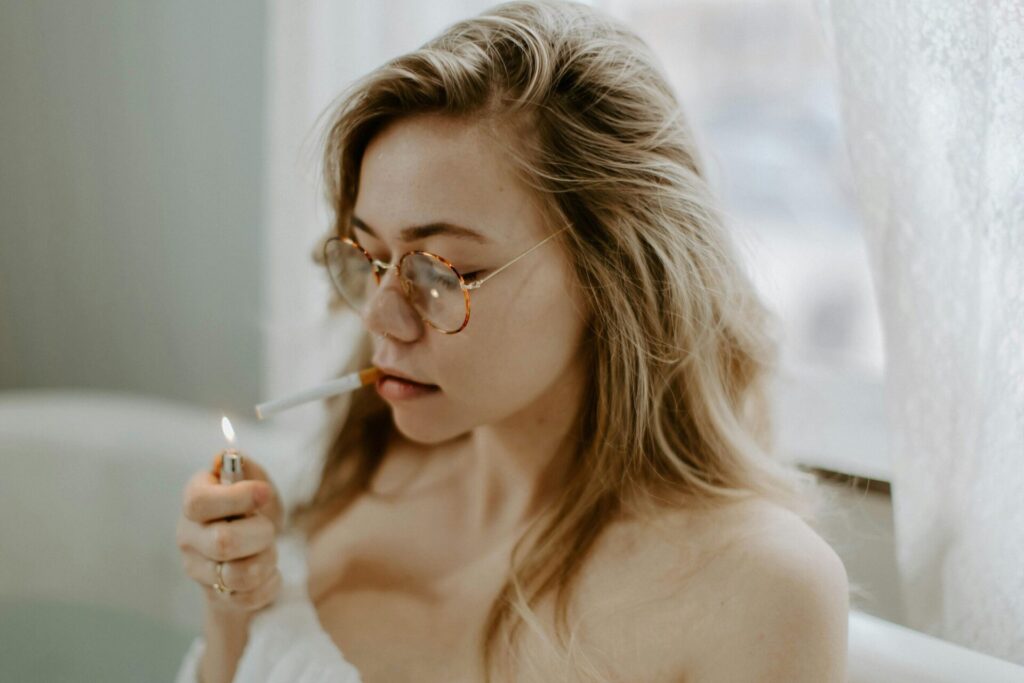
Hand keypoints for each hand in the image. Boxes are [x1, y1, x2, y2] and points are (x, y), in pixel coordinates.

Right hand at [176, 453, 284, 616]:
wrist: (254, 552)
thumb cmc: (252, 511)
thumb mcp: (255, 482)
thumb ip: (245, 468)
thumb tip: (228, 458)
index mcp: (194, 501)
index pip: (201, 502)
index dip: (238, 498)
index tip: (264, 493)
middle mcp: (188, 536)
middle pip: (224, 542)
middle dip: (261, 534)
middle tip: (268, 529)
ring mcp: (199, 570)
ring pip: (240, 574)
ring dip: (267, 560)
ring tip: (268, 550)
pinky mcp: (216, 596)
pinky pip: (249, 597)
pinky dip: (270, 583)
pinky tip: (267, 571)